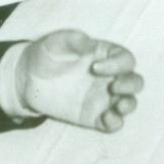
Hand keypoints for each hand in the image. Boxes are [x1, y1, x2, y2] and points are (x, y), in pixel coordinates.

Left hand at [15, 30, 142, 132]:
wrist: (28, 78)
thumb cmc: (46, 54)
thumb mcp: (57, 41)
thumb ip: (74, 40)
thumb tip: (91, 45)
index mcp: (105, 56)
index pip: (125, 59)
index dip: (118, 64)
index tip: (94, 67)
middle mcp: (110, 77)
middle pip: (134, 81)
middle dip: (130, 84)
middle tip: (113, 86)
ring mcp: (103, 98)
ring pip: (129, 103)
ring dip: (128, 104)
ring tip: (118, 105)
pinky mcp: (94, 116)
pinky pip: (113, 123)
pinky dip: (115, 123)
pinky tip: (106, 119)